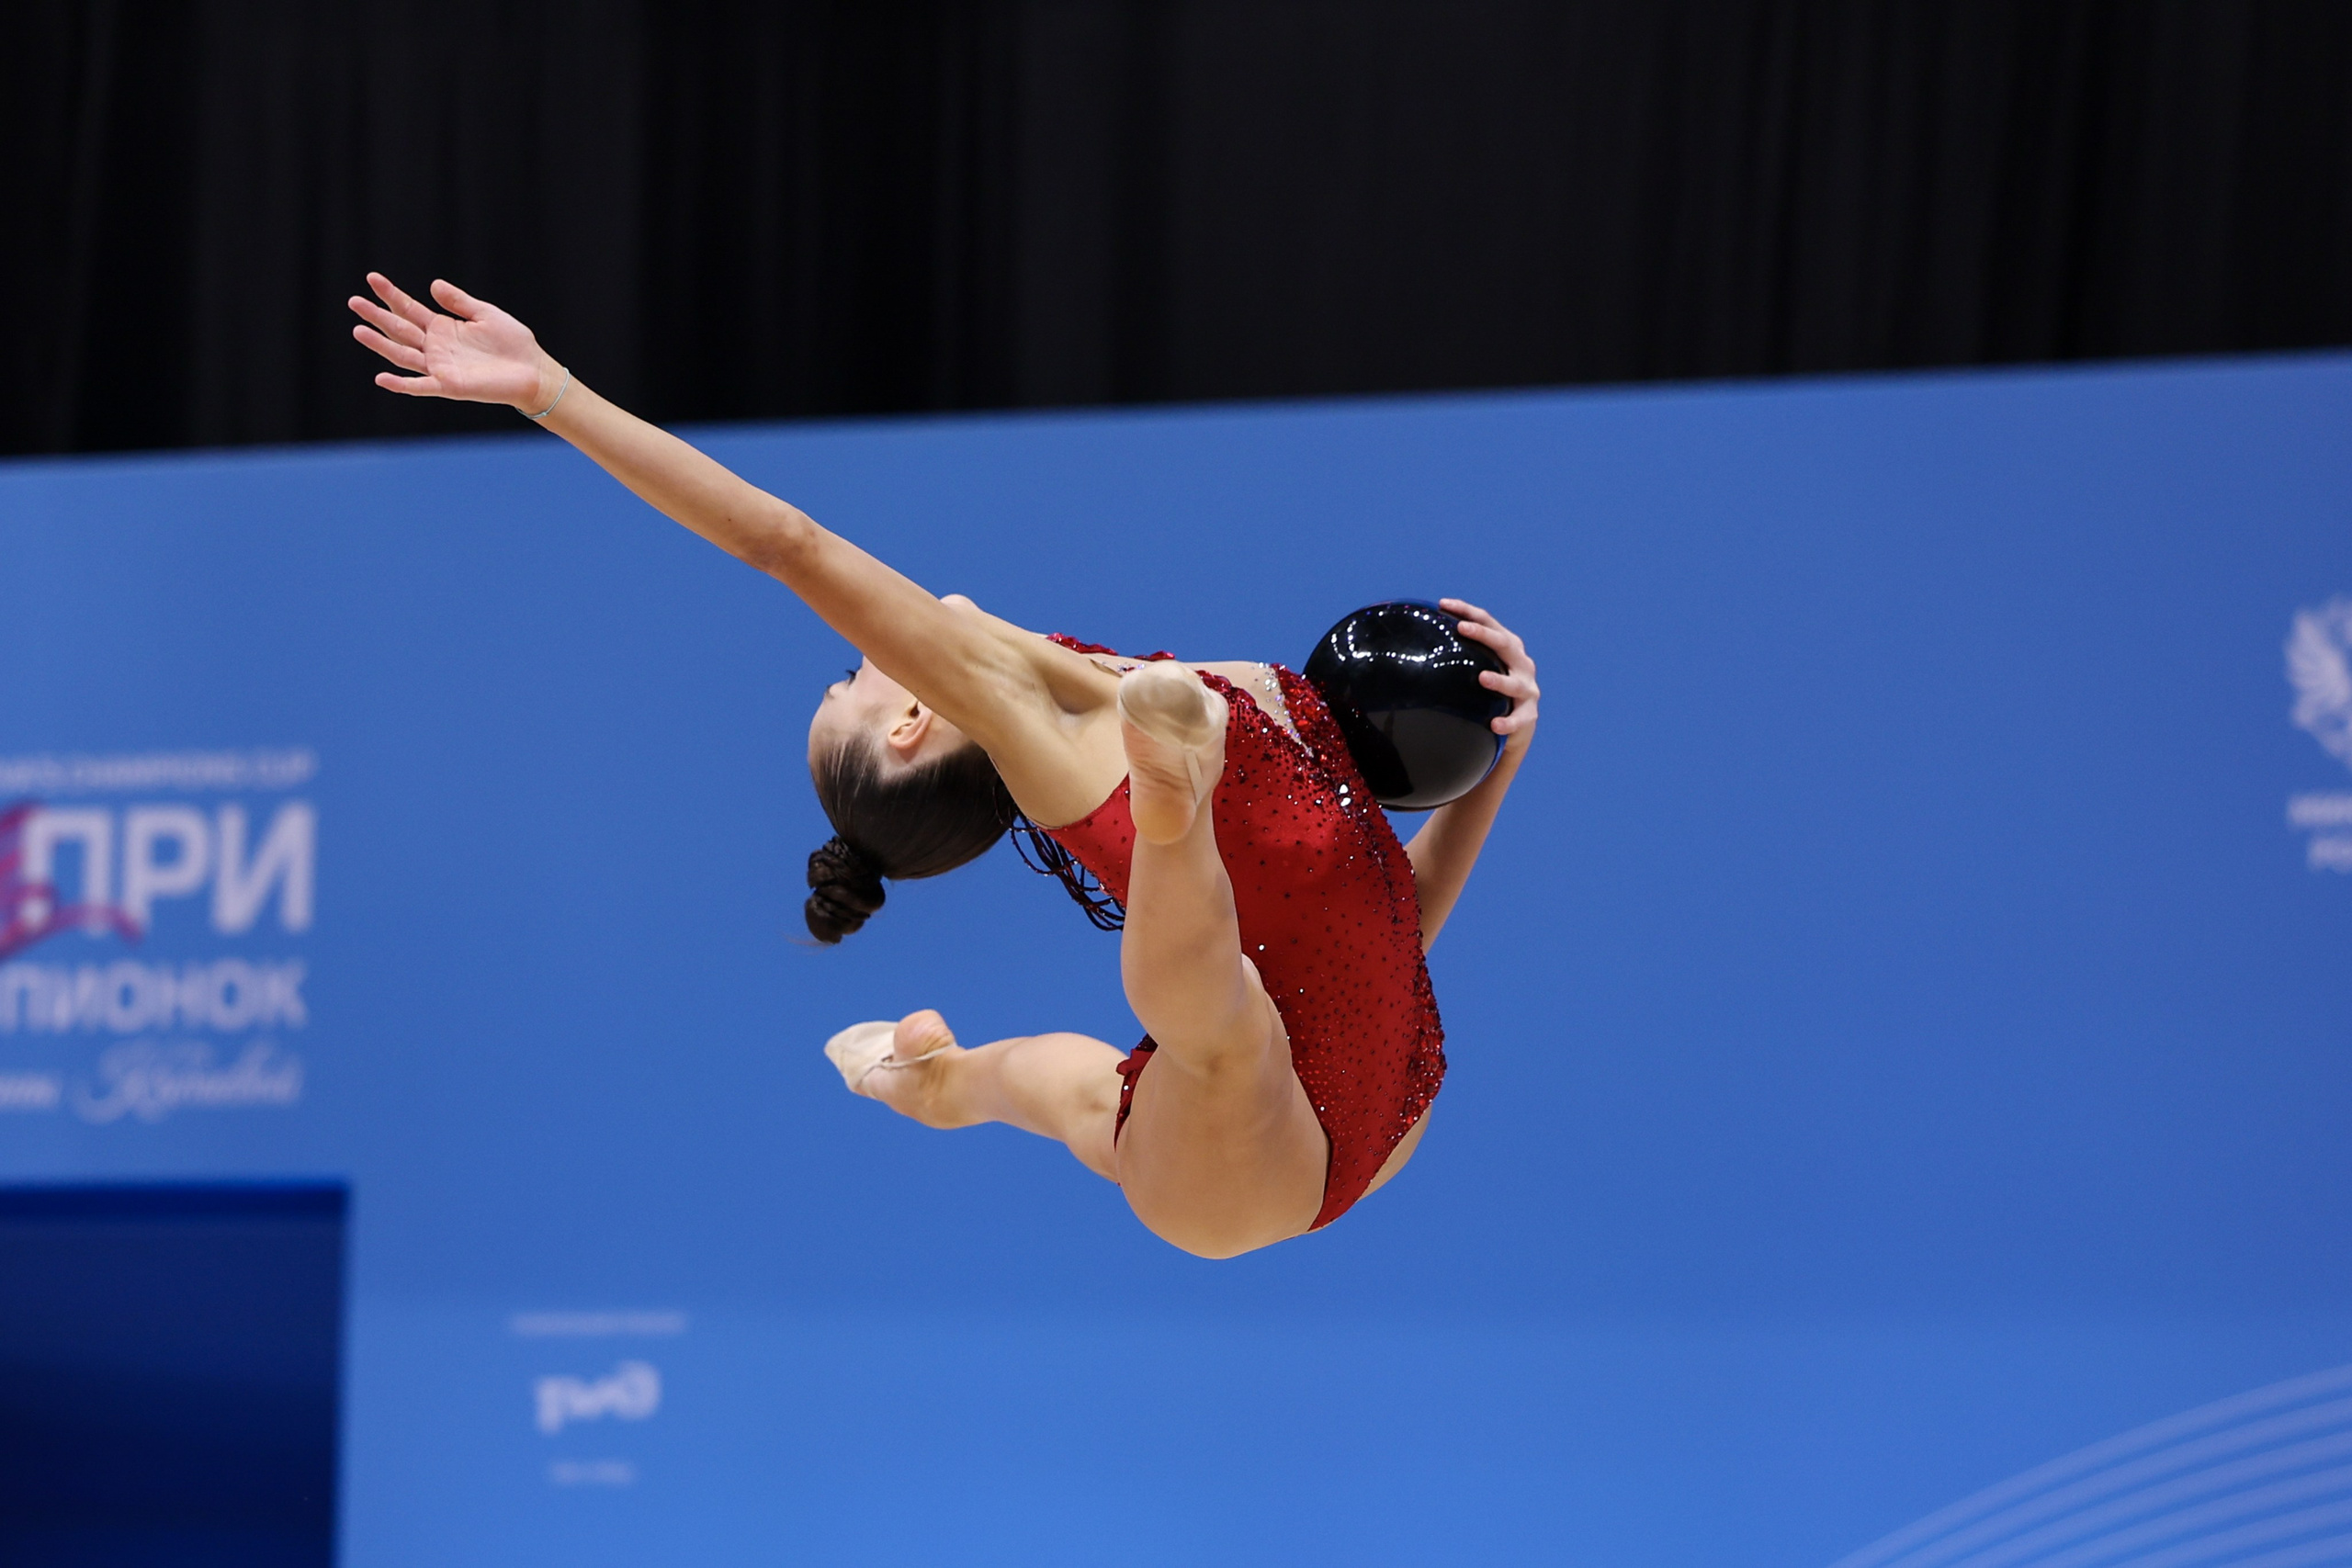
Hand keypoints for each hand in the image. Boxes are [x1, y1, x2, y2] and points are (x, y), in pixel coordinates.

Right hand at [348, 273, 563, 410]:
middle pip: (400, 329)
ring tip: (358, 330)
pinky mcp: (449, 385)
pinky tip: (381, 378)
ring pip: (403, 355)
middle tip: (353, 301)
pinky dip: (401, 384)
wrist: (534, 371)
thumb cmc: (513, 344)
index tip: (371, 278)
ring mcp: (440, 367)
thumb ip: (459, 302)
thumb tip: (432, 284)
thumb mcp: (485, 314)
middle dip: (377, 316)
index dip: (390, 295)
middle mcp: (436, 348)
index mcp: (442, 328)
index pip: (409, 309)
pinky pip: (420, 386)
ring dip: (380, 345)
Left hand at [1441, 597, 1538, 744]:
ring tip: (1483, 678)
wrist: (1519, 722)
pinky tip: (1494, 725)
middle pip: (1504, 644)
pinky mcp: (1529, 714)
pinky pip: (1518, 719)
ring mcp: (1527, 689)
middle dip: (1483, 634)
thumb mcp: (1481, 666)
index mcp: (1509, 646)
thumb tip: (1417, 640)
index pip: (1488, 622)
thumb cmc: (1492, 688)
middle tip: (1462, 628)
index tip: (1444, 604)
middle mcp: (1522, 663)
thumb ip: (1460, 653)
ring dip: (1499, 681)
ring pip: (1514, 684)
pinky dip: (1508, 722)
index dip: (1467, 611)